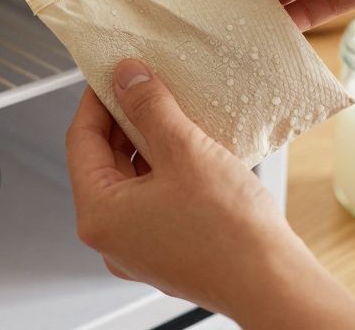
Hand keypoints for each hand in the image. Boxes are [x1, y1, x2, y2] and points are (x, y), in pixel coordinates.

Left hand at [65, 59, 354, 328]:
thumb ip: (149, 107)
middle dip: (126, 120)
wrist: (273, 283)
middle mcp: (112, 237)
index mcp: (100, 215)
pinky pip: (155, 198)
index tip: (115, 73)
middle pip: (104, 160)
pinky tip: (193, 147)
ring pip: (132, 179)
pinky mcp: (166, 250)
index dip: (97, 99)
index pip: (81, 140)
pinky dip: (167, 169)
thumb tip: (127, 77)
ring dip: (150, 143)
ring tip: (176, 112)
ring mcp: (139, 247)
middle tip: (149, 85)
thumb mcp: (184, 150)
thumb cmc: (229, 232)